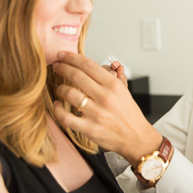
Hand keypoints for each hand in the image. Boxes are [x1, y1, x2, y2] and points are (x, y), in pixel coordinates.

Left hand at [52, 51, 161, 167]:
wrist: (136, 137)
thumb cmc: (129, 115)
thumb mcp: (123, 91)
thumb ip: (108, 78)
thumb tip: (91, 66)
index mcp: (113, 85)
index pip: (88, 65)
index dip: (71, 57)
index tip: (62, 55)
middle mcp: (105, 97)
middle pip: (76, 75)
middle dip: (62, 67)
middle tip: (56, 65)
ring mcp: (96, 113)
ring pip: (69, 94)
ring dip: (60, 88)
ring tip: (59, 88)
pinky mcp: (89, 128)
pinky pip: (66, 117)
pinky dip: (58, 109)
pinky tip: (57, 104)